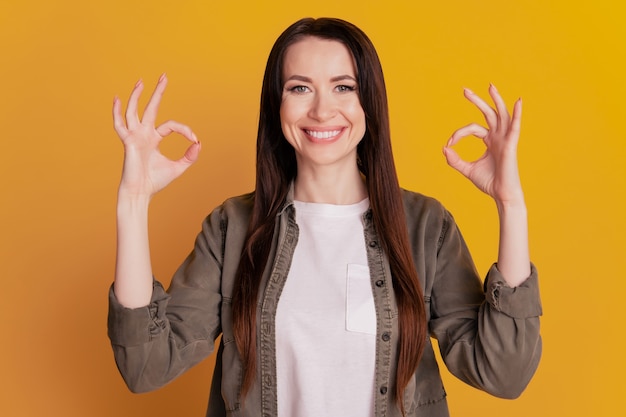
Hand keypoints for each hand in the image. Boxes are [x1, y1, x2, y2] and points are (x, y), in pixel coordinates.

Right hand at [113, 74, 200, 198]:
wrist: (141, 192)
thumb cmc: (155, 181)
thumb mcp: (178, 167)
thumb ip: (189, 156)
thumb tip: (199, 144)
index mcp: (154, 139)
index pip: (171, 125)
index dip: (185, 130)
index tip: (194, 138)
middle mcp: (143, 134)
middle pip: (151, 108)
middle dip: (158, 92)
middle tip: (164, 76)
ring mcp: (134, 136)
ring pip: (134, 111)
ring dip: (137, 96)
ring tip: (142, 81)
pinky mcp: (128, 141)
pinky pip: (120, 124)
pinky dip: (117, 112)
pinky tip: (117, 99)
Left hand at [443, 85, 523, 204]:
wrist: (501, 195)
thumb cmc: (489, 182)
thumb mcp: (467, 169)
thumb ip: (455, 160)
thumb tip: (444, 149)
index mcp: (490, 141)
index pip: (472, 128)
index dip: (459, 134)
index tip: (449, 144)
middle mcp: (498, 137)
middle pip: (488, 114)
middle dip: (477, 101)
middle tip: (464, 90)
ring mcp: (505, 139)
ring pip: (501, 115)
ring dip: (496, 100)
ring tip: (490, 86)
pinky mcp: (511, 145)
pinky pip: (515, 127)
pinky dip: (517, 114)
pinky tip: (518, 102)